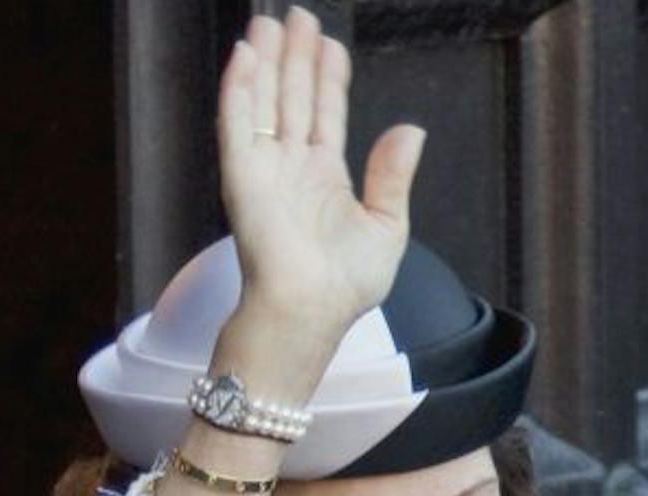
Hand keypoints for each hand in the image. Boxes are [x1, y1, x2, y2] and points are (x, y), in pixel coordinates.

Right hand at [215, 8, 424, 358]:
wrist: (309, 313)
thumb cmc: (344, 287)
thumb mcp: (387, 227)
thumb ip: (393, 175)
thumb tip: (410, 128)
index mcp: (325, 179)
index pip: (326, 113)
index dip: (329, 76)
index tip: (328, 42)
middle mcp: (292, 170)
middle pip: (294, 98)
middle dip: (294, 57)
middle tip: (295, 16)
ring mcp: (265, 171)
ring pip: (265, 103)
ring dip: (266, 63)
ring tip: (268, 24)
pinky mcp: (242, 179)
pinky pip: (237, 126)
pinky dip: (239, 91)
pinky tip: (245, 57)